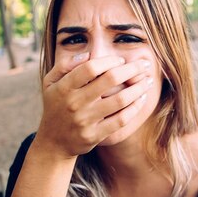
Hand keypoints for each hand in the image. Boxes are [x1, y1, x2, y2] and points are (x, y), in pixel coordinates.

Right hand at [36, 53, 151, 157]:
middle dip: (132, 69)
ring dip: (138, 88)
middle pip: (110, 80)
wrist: (54, 142)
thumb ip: (65, 65)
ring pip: (120, 100)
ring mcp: (85, 121)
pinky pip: (121, 120)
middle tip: (144, 64)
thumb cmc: (56, 105)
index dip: (109, 60)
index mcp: (64, 87)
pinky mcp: (94, 136)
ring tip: (147, 80)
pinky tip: (141, 98)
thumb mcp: (50, 82)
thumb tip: (88, 54)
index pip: (91, 67)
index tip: (120, 60)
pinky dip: (135, 107)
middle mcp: (74, 103)